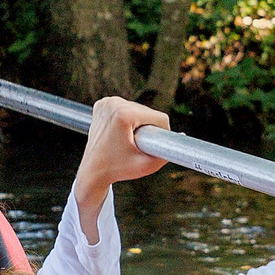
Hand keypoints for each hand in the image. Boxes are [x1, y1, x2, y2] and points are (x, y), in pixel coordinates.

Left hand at [69, 97, 168, 241]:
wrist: (92, 171)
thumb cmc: (118, 170)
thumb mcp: (147, 165)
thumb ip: (167, 153)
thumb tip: (182, 137)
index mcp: (123, 114)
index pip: (158, 118)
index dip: (161, 134)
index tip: (153, 146)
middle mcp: (113, 103)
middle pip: (148, 112)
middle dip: (148, 129)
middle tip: (136, 146)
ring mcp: (106, 102)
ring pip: (138, 109)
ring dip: (139, 123)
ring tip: (127, 141)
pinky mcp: (102, 104)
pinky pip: (126, 108)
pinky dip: (127, 119)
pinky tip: (120, 132)